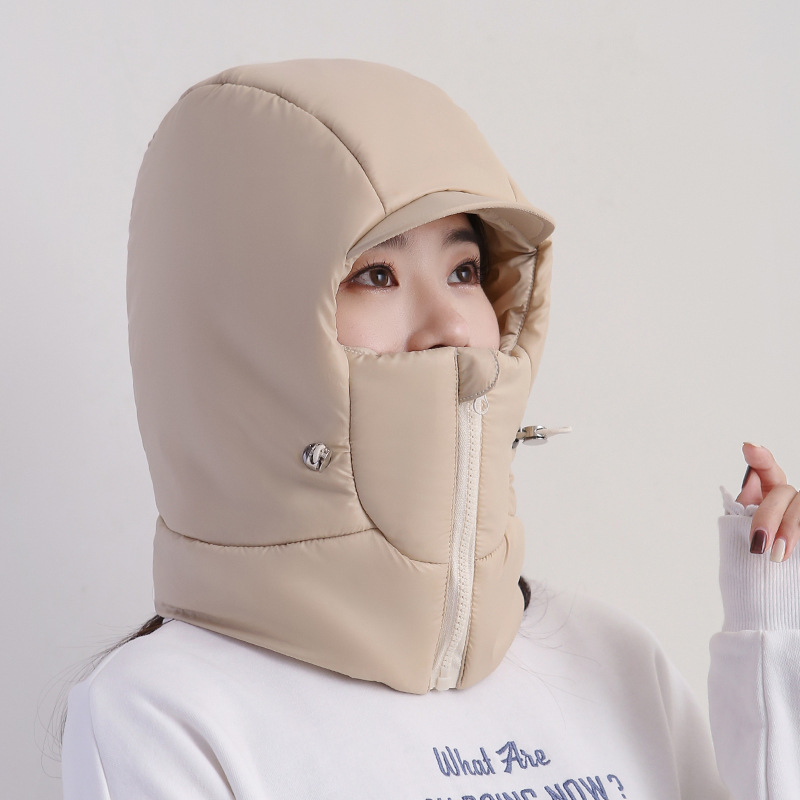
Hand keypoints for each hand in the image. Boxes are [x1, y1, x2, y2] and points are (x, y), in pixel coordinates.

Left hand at [737, 443, 799, 561]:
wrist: (765, 576)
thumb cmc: (752, 548)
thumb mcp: (741, 526)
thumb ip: (745, 505)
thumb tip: (751, 478)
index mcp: (767, 492)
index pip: (766, 468)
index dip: (760, 457)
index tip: (748, 447)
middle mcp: (788, 497)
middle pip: (783, 493)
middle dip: (769, 517)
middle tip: (758, 542)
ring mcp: (799, 510)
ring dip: (789, 530)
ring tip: (776, 555)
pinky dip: (798, 535)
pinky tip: (791, 552)